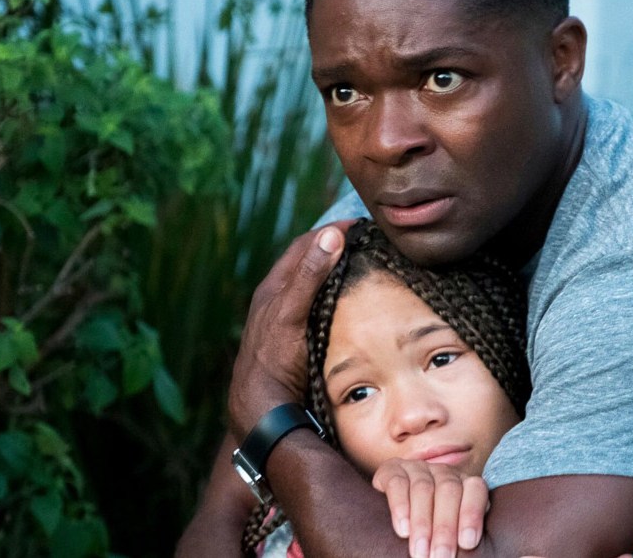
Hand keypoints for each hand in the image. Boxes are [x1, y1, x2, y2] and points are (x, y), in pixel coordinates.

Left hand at [227, 222, 349, 436]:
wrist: (265, 408)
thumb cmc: (274, 360)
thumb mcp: (291, 314)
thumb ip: (309, 276)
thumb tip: (331, 236)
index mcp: (274, 288)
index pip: (305, 245)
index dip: (330, 230)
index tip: (360, 223)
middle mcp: (279, 299)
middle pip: (310, 262)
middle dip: (336, 246)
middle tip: (367, 240)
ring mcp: (289, 319)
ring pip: (315, 284)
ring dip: (337, 271)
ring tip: (364, 264)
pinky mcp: (298, 337)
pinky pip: (319, 306)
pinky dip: (336, 295)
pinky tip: (352, 302)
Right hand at [372, 458, 488, 557]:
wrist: (394, 518)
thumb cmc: (432, 533)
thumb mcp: (451, 532)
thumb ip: (461, 537)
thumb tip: (470, 553)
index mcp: (464, 483)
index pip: (475, 489)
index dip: (472, 514)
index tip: (468, 543)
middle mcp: (443, 471)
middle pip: (448, 490)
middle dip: (445, 526)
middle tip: (441, 556)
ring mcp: (417, 467)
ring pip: (423, 488)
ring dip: (422, 523)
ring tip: (420, 552)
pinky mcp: (391, 469)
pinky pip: (397, 483)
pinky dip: (400, 507)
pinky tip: (402, 530)